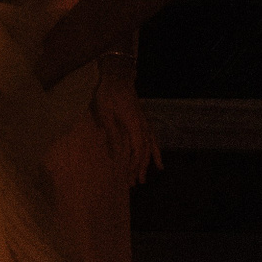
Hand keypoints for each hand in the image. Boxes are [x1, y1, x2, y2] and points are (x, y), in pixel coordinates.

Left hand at [91, 69, 160, 184]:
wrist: (118, 77)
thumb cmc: (108, 94)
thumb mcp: (104, 112)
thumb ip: (110, 132)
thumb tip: (113, 153)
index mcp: (135, 126)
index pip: (137, 152)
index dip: (134, 166)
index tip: (128, 178)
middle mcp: (143, 127)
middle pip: (143, 153)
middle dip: (139, 169)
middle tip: (133, 184)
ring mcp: (145, 124)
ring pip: (149, 149)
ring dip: (146, 164)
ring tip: (144, 179)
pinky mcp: (143, 121)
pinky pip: (152, 140)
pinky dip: (155, 152)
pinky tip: (157, 162)